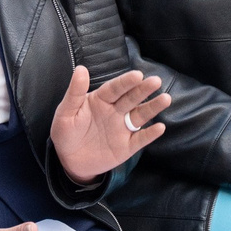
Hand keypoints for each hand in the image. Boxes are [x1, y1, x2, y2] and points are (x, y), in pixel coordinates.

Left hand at [48, 65, 170, 182]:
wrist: (69, 161)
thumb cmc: (66, 133)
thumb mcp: (65, 113)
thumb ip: (74, 93)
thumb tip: (81, 69)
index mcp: (100, 100)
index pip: (115, 88)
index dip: (125, 82)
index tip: (137, 75)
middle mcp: (115, 111)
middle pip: (131, 98)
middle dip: (143, 90)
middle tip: (156, 81)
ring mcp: (122, 128)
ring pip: (140, 115)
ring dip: (152, 107)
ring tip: (165, 99)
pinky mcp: (127, 146)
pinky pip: (140, 139)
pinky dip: (150, 134)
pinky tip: (159, 127)